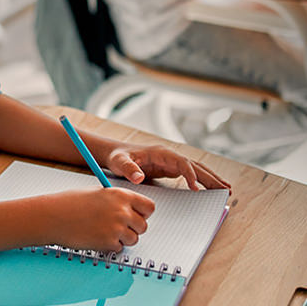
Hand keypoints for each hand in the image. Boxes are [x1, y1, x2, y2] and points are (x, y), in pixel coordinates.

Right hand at [44, 187, 154, 252]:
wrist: (52, 216)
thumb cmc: (70, 203)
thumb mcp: (97, 193)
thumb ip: (117, 201)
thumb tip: (131, 211)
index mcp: (120, 195)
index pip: (149, 207)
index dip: (142, 213)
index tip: (136, 215)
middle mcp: (122, 211)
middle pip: (143, 226)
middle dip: (132, 228)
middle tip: (115, 226)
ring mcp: (116, 228)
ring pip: (133, 239)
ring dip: (121, 238)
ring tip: (103, 230)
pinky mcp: (108, 243)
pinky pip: (119, 248)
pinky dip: (109, 246)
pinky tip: (95, 236)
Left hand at [104, 144, 230, 190]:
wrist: (116, 154)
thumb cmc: (117, 157)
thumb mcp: (119, 162)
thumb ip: (128, 168)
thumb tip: (139, 177)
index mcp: (161, 153)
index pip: (182, 163)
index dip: (190, 175)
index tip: (197, 189)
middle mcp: (170, 156)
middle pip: (195, 166)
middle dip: (210, 177)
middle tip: (226, 190)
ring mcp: (172, 162)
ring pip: (196, 169)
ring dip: (211, 179)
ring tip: (227, 190)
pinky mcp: (171, 169)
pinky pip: (190, 175)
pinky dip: (202, 181)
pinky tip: (211, 190)